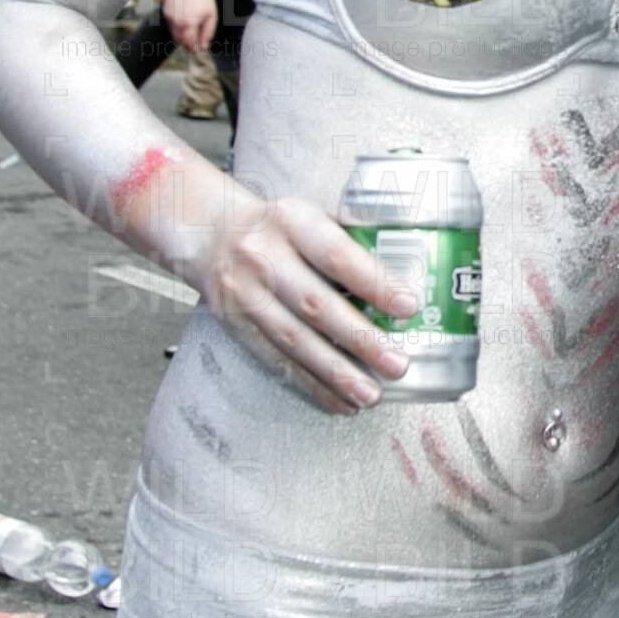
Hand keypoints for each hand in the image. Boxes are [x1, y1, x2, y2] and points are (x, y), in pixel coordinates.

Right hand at [162, 0, 216, 51]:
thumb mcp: (211, 16)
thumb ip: (208, 33)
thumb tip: (204, 46)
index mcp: (189, 23)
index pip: (189, 43)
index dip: (193, 49)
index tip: (197, 51)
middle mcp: (177, 21)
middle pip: (179, 40)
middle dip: (186, 45)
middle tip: (193, 48)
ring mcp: (169, 16)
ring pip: (173, 32)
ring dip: (181, 36)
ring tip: (189, 35)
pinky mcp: (165, 11)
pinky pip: (170, 23)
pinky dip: (176, 26)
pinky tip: (183, 22)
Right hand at [186, 190, 418, 415]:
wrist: (209, 234)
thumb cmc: (279, 228)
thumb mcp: (310, 215)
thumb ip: (350, 240)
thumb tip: (408, 277)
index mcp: (292, 222)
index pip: (336, 255)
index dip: (373, 283)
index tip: (407, 307)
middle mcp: (264, 258)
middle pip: (316, 305)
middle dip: (360, 339)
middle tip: (398, 363)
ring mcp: (245, 295)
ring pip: (294, 340)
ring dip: (336, 373)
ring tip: (372, 394)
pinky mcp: (235, 326)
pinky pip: (275, 361)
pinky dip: (311, 385)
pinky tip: (340, 402)